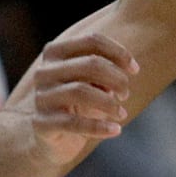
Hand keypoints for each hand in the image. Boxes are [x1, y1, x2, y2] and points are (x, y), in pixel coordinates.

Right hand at [27, 33, 137, 162]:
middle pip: (90, 64)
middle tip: (125, 94)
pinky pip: (74, 123)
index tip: (135, 69)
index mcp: (55, 53)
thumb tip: (128, 67)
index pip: (92, 40)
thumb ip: (105, 68)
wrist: (51, 136)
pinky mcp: (41, 123)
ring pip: (81, 91)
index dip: (119, 53)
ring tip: (122, 113)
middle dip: (117, 79)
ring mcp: (41, 97)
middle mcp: (44, 72)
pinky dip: (99, 127)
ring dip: (109, 103)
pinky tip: (116, 130)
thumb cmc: (78, 101)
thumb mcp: (92, 80)